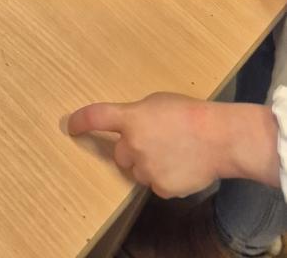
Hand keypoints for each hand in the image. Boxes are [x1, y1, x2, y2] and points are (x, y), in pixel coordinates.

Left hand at [68, 95, 279, 198]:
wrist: (219, 138)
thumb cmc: (190, 113)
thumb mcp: (157, 103)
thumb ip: (137, 115)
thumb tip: (130, 126)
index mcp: (131, 118)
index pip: (96, 118)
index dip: (80, 122)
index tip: (71, 127)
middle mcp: (133, 145)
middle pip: (119, 154)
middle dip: (130, 150)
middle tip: (154, 142)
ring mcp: (146, 168)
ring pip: (137, 171)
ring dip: (147, 165)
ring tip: (173, 153)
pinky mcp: (161, 187)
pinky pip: (155, 184)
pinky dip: (164, 178)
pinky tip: (181, 167)